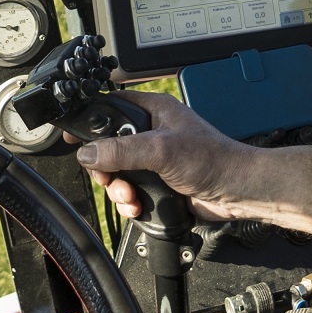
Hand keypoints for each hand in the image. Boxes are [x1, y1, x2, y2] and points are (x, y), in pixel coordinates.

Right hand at [77, 92, 258, 223]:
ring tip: (130, 196)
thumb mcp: (161, 150)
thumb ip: (122, 150)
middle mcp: (152, 132)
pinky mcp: (158, 182)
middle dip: (104, 168)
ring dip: (118, 189)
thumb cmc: (213, 160)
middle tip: (109, 178)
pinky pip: (130, 191)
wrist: (237, 192)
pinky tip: (139, 206)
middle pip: (107, 146)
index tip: (74, 136)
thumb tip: (89, 153)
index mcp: (153, 111)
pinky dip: (129, 201)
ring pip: (116, 173)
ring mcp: (154, 159)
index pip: (110, 107)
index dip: (90, 120)